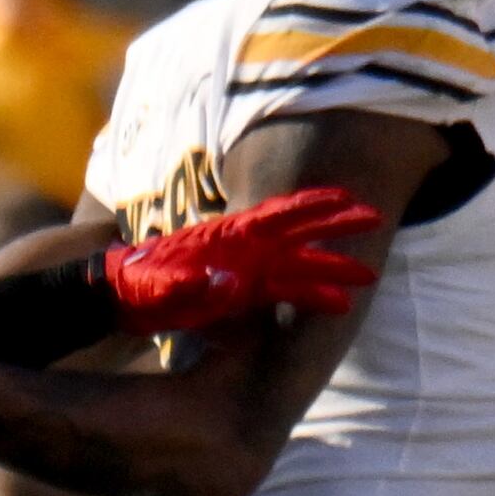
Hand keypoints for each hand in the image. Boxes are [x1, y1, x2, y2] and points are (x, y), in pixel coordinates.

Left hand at [104, 187, 384, 331]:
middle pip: (298, 235)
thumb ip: (190, 285)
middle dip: (336, 227)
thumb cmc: (139, 283)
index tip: (346, 198)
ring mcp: (244, 268)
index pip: (278, 216)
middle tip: (375, 217)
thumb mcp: (159, 285)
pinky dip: (305, 293)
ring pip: (297, 265)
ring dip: (329, 269)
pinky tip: (328, 298)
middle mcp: (243, 249)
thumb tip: (229, 285)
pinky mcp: (240, 290)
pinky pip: (281, 291)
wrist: (119, 293)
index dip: (312, 206)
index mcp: (228, 238)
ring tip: (367, 275)